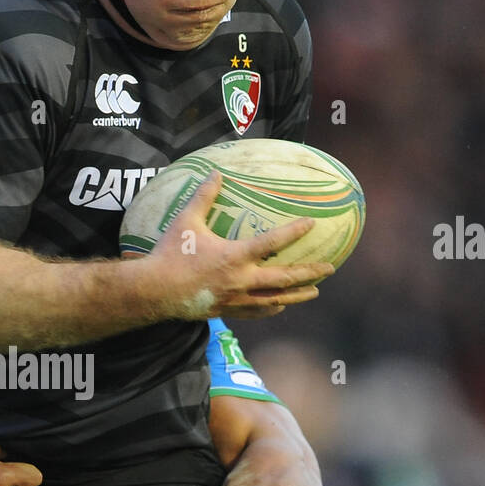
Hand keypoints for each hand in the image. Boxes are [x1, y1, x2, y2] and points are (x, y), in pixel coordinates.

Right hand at [141, 171, 334, 319]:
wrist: (154, 292)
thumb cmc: (169, 254)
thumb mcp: (185, 222)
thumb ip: (203, 197)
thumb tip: (215, 173)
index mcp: (235, 256)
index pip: (272, 242)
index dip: (294, 232)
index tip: (312, 223)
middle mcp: (241, 280)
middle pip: (284, 278)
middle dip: (309, 272)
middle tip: (330, 267)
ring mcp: (236, 299)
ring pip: (275, 299)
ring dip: (298, 295)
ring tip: (315, 291)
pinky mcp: (227, 310)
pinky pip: (256, 312)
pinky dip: (272, 309)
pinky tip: (281, 306)